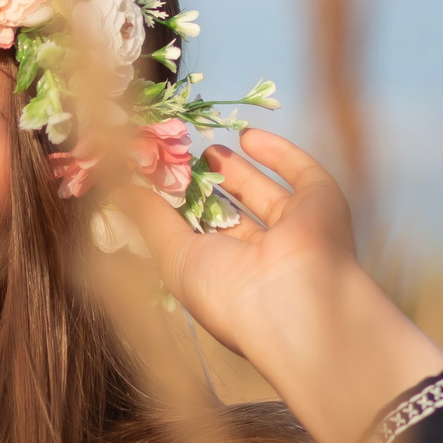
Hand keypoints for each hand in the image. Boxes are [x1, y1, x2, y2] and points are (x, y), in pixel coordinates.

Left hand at [102, 128, 442, 442]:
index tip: (154, 180)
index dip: (177, 208)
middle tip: (179, 159)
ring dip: (237, 171)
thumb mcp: (175, 256)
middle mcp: (261, 258)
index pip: (198, 237)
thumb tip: (119, 188)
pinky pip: (302, 173)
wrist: (298, 306)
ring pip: (264, 194)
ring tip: (207, 148)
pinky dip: (278, 153)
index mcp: (226, 278)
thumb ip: (150, 218)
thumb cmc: (228, 294)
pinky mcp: (323, 205)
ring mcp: (294, 231)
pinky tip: (248, 136)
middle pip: (231, 214)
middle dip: (206, 188)